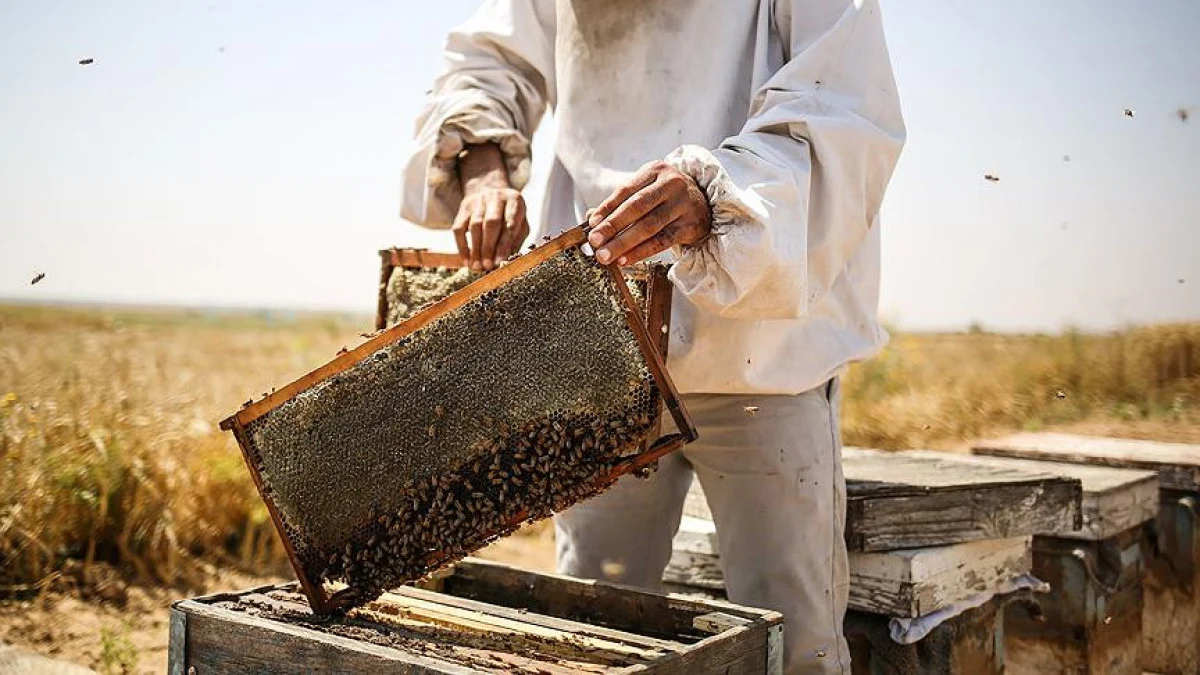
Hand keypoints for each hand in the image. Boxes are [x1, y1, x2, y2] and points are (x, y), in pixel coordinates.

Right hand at [453, 144, 529, 270]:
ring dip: (475, 249)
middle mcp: (496, 197)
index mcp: (515, 200)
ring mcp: (478, 200)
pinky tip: (466, 260)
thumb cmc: (510, 215)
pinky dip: (462, 246)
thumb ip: (516, 240)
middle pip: (491, 223)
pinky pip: (459, 228)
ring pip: (474, 226)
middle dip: (488, 247)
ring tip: (476, 267)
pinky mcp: (464, 207)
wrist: (492, 193)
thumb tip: (507, 262)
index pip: (509, 223)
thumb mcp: (520, 224)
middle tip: (487, 266)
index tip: (500, 262)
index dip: (504, 245)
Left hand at [586, 161, 711, 265]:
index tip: (591, 223)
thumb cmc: (667, 197)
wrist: (705, 202)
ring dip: (624, 243)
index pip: (626, 190)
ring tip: (606, 255)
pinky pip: (662, 241)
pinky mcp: (690, 225)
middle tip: (595, 242)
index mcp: (655, 170)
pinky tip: (625, 259)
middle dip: (613, 226)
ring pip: (649, 226)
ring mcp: (683, 204)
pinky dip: (641, 252)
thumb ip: (621, 202)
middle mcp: (671, 184)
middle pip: (637, 207)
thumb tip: (591, 219)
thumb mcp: (646, 190)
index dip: (607, 207)